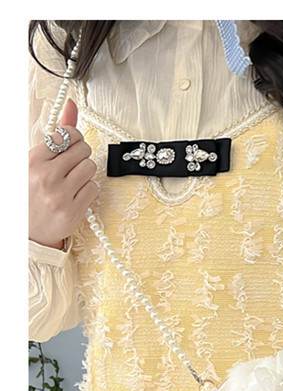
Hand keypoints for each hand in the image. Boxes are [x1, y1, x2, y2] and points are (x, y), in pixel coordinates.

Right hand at [28, 99, 97, 248]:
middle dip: (81, 154)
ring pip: (90, 168)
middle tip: (71, 164)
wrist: (26, 230)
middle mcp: (46, 176)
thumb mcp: (34, 159)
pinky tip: (75, 194)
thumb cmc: (30, 191)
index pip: (67, 135)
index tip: (71, 144)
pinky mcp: (73, 212)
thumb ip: (55, 133)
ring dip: (85, 172)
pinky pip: (94, 189)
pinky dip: (88, 190)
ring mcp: (60, 195)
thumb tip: (72, 105)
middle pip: (83, 150)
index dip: (74, 137)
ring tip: (72, 179)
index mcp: (32, 160)